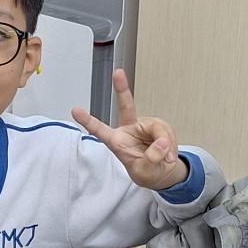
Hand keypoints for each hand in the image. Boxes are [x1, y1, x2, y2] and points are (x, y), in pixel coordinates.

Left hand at [71, 69, 189, 191]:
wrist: (162, 173)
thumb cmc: (148, 172)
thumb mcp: (145, 173)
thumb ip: (151, 159)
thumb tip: (161, 142)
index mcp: (117, 142)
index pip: (101, 130)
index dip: (88, 121)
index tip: (76, 111)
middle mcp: (129, 129)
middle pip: (127, 106)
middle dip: (122, 89)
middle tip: (118, 74)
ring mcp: (145, 126)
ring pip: (158, 127)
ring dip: (166, 144)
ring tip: (166, 158)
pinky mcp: (158, 126)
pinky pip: (167, 131)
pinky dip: (171, 144)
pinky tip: (169, 152)